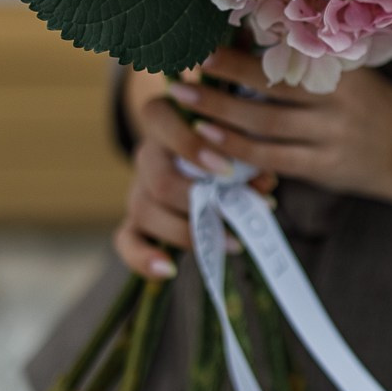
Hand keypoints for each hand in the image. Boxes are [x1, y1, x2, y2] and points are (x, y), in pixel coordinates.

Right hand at [113, 72, 276, 280]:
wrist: (206, 154)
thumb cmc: (227, 140)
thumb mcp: (237, 139)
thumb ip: (247, 154)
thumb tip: (264, 183)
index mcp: (164, 119)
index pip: (158, 120)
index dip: (190, 147)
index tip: (227, 170)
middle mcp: (146, 154)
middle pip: (159, 179)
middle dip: (200, 201)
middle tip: (238, 213)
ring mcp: (138, 189)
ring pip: (146, 211)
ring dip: (189, 232)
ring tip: (233, 244)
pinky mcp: (136, 220)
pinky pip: (126, 242)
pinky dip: (142, 258)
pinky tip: (168, 270)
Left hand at [165, 46, 391, 205]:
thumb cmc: (374, 104)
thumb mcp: (350, 74)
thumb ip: (307, 62)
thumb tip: (247, 38)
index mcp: (342, 69)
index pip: (285, 54)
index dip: (242, 49)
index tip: (206, 41)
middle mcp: (337, 100)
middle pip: (268, 88)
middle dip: (221, 79)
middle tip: (180, 73)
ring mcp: (331, 136)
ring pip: (265, 124)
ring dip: (220, 114)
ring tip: (185, 103)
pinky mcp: (325, 168)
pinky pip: (274, 158)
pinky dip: (239, 149)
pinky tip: (211, 142)